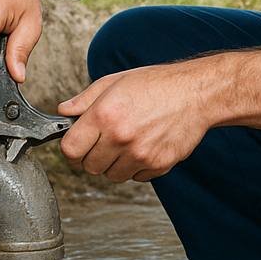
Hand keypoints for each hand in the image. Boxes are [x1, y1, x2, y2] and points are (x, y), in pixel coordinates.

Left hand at [56, 63, 214, 182]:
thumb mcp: (115, 81)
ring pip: (112, 176)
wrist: (196, 94)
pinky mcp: (157, 165)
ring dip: (114, 164)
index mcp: (104, 115)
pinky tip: (144, 146)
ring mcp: (140, 154)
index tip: (75, 149)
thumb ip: (85, 99)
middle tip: (102, 144)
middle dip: (91, 157)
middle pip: (89, 167)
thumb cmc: (157, 84)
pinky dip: (136, 167)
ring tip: (126, 144)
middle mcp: (120, 137)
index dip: (69, 152)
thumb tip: (64, 111)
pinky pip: (136, 177)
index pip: (70, 150)